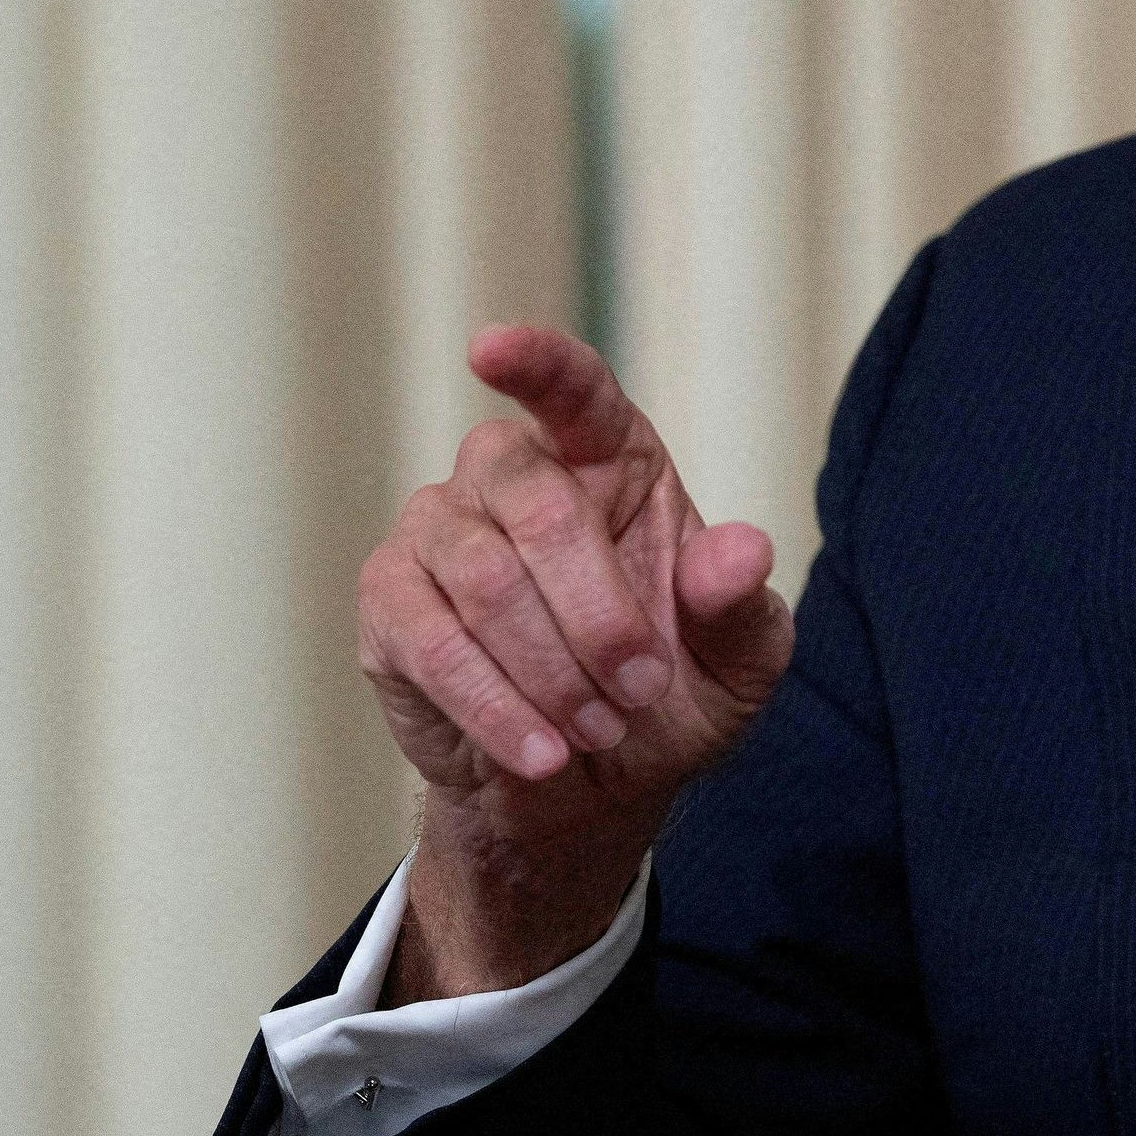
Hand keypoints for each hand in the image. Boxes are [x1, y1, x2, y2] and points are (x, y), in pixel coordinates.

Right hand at [358, 325, 794, 996]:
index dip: (535, 363)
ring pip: (483, 577)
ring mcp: (440, 531)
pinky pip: (431, 642)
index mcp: (609, 458)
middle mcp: (513, 474)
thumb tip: (744, 551)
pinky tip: (539, 753)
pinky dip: (494, 706)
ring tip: (598, 728)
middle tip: (640, 691)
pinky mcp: (390, 603)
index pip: (572, 389)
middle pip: (539, 505)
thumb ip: (741, 606)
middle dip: (599, 616)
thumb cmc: (666, 698)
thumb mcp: (736, 665)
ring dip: (552, 670)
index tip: (492, 348)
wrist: (586, 788)